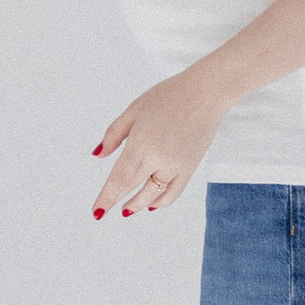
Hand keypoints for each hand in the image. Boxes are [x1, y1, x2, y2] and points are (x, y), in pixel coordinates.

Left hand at [91, 67, 229, 219]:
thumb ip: (114, 133)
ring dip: (138, 204)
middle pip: (134, 187)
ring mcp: (176, 165)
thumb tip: (98, 155)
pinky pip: (175, 191)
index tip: (97, 212)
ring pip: (154, 193)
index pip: (119, 178)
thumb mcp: (134, 109)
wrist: (207, 92)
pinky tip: (153, 205)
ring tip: (127, 210)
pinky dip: (163, 201)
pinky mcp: (191, 166)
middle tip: (104, 211)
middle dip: (118, 200)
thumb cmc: (168, 95)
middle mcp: (158, 158)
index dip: (107, 197)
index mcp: (141, 143)